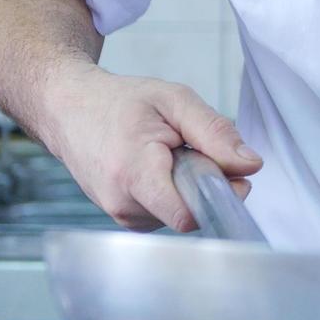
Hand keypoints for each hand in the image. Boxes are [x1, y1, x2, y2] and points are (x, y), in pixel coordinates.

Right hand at [46, 64, 262, 233]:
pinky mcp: (124, 219)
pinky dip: (174, 192)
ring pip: (181, 214)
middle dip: (205, 184)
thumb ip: (215, 132)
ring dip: (188, 187)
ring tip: (168, 155)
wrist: (69, 110)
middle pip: (191, 212)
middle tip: (190, 149)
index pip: (187, 215)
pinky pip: (167, 214)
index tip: (227, 172)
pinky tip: (160, 168)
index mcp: (135, 174)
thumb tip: (251, 165)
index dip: (218, 196)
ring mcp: (121, 216)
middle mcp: (123, 205)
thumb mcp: (174, 100)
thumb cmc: (119, 102)